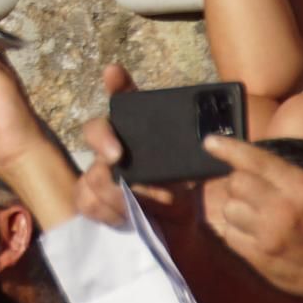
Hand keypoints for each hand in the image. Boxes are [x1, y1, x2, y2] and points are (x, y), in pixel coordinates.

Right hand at [74, 66, 197, 233]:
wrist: (184, 229)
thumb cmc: (190, 191)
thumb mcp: (203, 167)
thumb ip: (207, 151)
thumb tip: (216, 136)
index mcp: (141, 132)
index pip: (124, 98)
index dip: (117, 83)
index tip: (114, 73)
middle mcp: (116, 145)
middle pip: (95, 130)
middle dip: (103, 139)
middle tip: (118, 156)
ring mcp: (101, 172)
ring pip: (92, 173)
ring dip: (117, 191)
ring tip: (142, 203)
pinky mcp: (95, 199)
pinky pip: (86, 200)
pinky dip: (107, 211)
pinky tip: (126, 217)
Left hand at [200, 134, 302, 302]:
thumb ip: (291, 174)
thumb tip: (256, 161)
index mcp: (301, 186)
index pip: (254, 159)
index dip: (227, 148)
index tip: (209, 142)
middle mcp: (282, 209)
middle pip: (235, 183)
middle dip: (240, 184)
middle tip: (255, 193)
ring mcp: (268, 235)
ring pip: (228, 209)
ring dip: (238, 209)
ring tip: (259, 217)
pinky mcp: (260, 258)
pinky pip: (229, 235)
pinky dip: (238, 232)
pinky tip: (256, 235)